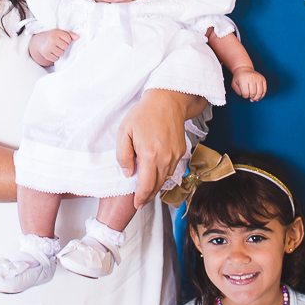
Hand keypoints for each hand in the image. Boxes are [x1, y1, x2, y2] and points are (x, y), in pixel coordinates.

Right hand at [29, 29, 76, 65]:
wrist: (39, 41)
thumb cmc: (52, 36)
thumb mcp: (60, 32)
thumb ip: (69, 34)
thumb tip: (78, 38)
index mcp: (56, 32)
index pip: (68, 40)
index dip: (67, 41)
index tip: (62, 40)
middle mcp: (52, 39)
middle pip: (65, 47)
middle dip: (63, 47)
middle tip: (58, 44)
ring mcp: (48, 47)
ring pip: (61, 53)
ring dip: (59, 52)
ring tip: (55, 48)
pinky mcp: (46, 54)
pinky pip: (56, 59)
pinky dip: (55, 57)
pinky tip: (52, 52)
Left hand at [116, 89, 191, 208]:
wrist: (168, 100)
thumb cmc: (144, 113)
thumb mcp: (124, 131)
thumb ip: (123, 155)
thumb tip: (129, 173)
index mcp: (150, 155)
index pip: (146, 186)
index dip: (140, 198)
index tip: (136, 204)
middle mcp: (166, 158)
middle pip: (157, 186)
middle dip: (148, 196)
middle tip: (140, 202)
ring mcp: (175, 155)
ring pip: (165, 179)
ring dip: (155, 186)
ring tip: (146, 189)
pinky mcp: (181, 151)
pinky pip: (171, 169)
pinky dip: (163, 174)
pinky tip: (155, 173)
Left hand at [231, 68, 265, 100]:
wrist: (244, 69)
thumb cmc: (239, 78)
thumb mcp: (234, 84)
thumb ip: (238, 92)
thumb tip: (246, 96)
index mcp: (244, 79)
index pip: (245, 93)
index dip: (245, 96)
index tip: (244, 94)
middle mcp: (252, 78)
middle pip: (253, 93)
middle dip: (251, 97)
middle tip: (249, 97)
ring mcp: (258, 78)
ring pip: (260, 93)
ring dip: (257, 98)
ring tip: (253, 98)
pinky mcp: (263, 79)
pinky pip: (264, 90)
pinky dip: (262, 95)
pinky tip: (258, 97)